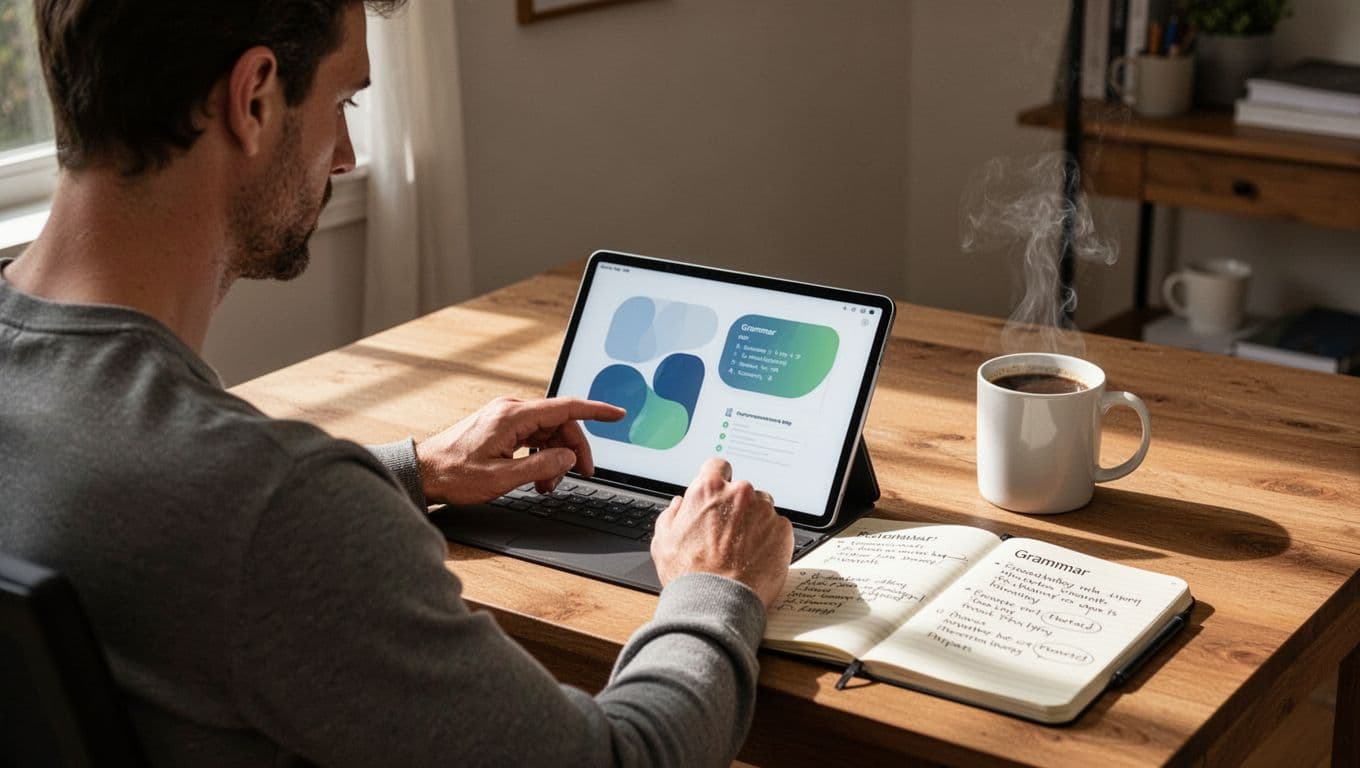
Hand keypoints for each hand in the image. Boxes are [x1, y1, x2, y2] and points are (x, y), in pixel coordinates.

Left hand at [416, 396, 624, 504]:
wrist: (423, 472)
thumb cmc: (454, 475)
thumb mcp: (501, 478)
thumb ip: (540, 466)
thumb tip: (568, 457)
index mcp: (512, 416)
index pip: (565, 408)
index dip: (595, 411)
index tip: (617, 414)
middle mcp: (510, 410)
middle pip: (559, 423)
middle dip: (574, 449)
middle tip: (581, 475)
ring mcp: (505, 416)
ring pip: (547, 431)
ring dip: (555, 457)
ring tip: (547, 485)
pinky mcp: (500, 426)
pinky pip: (533, 435)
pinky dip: (541, 455)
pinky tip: (536, 477)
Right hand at [650, 458, 792, 608]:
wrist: (718, 601)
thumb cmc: (690, 574)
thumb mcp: (663, 541)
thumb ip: (671, 515)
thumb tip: (679, 505)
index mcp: (708, 489)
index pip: (718, 466)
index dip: (718, 479)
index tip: (720, 492)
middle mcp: (739, 492)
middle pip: (742, 490)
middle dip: (737, 506)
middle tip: (729, 534)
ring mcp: (763, 510)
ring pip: (762, 508)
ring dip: (756, 521)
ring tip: (743, 549)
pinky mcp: (782, 529)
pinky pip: (778, 527)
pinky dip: (770, 539)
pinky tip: (756, 557)